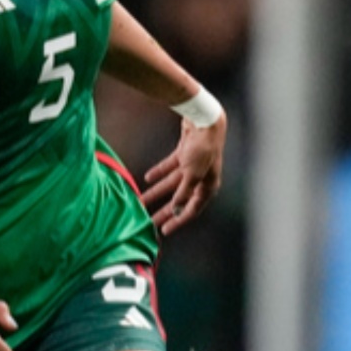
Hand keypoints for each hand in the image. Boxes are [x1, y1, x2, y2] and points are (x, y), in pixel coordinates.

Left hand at [141, 110, 224, 236]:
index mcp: (208, 187)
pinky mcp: (185, 154)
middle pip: (179, 199)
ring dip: (157, 192)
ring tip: (142, 200)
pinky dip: (159, 172)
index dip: (178, 221)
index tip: (163, 230)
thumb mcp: (192, 174)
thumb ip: (183, 193)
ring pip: (171, 184)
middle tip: (149, 221)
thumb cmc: (203, 148)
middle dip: (164, 210)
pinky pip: (169, 167)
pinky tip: (148, 178)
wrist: (204, 120)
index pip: (192, 209)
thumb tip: (176, 211)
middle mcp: (201, 178)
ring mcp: (192, 166)